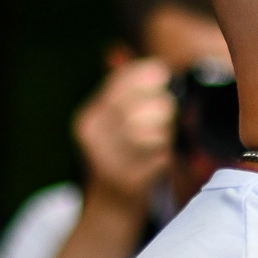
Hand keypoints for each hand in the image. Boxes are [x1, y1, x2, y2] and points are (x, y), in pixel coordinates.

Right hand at [75, 59, 173, 212]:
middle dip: (159, 102)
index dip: (141, 74)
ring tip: (167, 133)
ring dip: (165, 129)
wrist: (111, 206)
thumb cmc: (120, 155)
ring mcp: (109, 162)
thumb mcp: (110, 122)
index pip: (115, 86)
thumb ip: (118, 90)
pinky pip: (159, 156)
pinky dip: (170, 152)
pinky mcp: (129, 182)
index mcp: (88, 121)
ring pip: (146, 132)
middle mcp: (93, 140)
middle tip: (169, 107)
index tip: (161, 72)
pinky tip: (167, 154)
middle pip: (132, 108)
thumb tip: (117, 51)